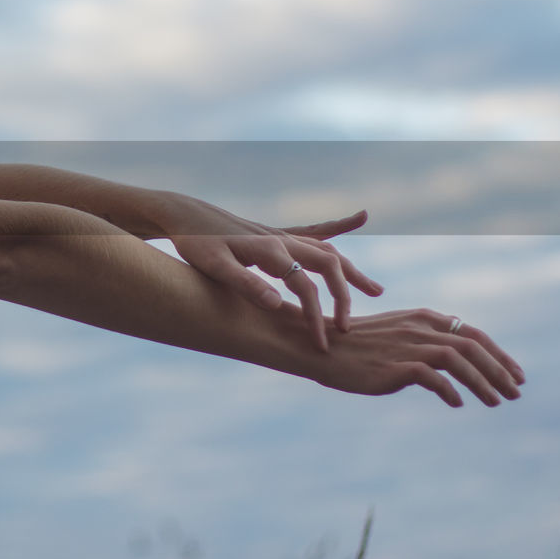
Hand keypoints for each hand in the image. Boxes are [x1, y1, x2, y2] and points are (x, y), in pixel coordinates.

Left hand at [158, 193, 383, 350]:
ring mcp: (281, 235)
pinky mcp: (275, 234)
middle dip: (343, 297)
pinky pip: (316, 232)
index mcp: (270, 250)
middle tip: (347, 328)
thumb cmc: (194, 242)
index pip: (305, 287)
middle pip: (328, 266)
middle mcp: (282, 239)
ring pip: (327, 251)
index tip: (321, 344)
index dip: (315, 317)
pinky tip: (359, 218)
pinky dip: (339, 227)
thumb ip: (246, 285)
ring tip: (376, 291)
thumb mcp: (214, 266)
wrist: (183, 214)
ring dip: (351, 272)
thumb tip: (278, 305)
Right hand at [301, 307, 525, 407]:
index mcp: (422, 318)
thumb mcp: (395, 333)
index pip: (473, 334)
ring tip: (497, 402)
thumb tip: (454, 351)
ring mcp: (407, 346)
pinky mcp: (393, 366)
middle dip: (500, 371)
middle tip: (516, 392)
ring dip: (483, 382)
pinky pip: (432, 378)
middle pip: (473, 347)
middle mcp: (419, 328)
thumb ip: (424, 338)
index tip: (515, 374)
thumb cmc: (357, 344)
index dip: (499, 355)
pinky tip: (457, 404)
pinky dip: (450, 391)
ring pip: (459, 360)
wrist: (319, 346)